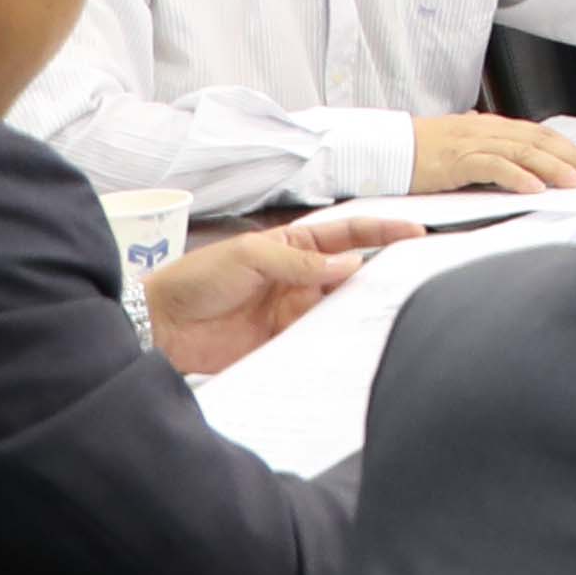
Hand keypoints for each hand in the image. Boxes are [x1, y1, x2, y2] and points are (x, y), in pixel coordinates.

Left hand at [148, 216, 400, 372]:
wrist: (159, 327)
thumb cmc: (197, 280)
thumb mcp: (249, 257)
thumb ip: (299, 262)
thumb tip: (350, 264)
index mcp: (293, 246)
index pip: (347, 234)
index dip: (381, 231)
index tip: (415, 233)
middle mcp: (300, 277)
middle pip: (353, 272)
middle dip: (383, 271)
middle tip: (416, 275)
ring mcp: (294, 311)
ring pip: (341, 307)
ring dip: (363, 308)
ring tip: (393, 309)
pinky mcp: (285, 343)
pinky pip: (320, 340)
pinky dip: (337, 340)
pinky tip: (354, 341)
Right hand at [402, 110, 575, 195]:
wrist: (383, 147)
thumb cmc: (417, 149)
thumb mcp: (456, 143)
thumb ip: (480, 142)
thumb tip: (497, 142)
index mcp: (488, 126)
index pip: (537, 132)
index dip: (565, 147)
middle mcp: (485, 130)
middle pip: (538, 140)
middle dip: (570, 157)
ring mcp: (472, 143)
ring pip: (524, 151)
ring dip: (554, 167)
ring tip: (574, 182)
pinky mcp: (457, 160)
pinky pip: (494, 166)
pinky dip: (518, 176)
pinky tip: (535, 187)